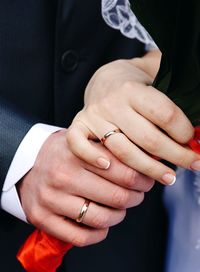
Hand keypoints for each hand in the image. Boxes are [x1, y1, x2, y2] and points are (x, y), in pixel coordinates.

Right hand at [17, 130, 153, 246]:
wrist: (25, 164)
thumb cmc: (62, 154)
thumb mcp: (82, 141)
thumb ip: (110, 149)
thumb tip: (148, 160)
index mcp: (76, 154)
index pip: (123, 171)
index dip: (143, 179)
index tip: (147, 181)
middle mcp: (62, 176)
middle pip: (116, 197)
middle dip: (136, 198)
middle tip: (138, 195)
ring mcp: (51, 200)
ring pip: (101, 219)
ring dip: (119, 216)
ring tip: (120, 209)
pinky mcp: (43, 219)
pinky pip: (80, 237)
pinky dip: (99, 234)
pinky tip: (103, 225)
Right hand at [67, 54, 199, 184]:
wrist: (104, 81)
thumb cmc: (135, 86)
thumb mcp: (157, 83)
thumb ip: (176, 101)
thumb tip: (198, 131)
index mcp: (133, 89)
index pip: (164, 114)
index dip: (183, 132)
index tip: (193, 140)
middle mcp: (112, 103)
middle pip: (148, 138)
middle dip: (176, 155)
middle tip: (193, 164)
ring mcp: (94, 116)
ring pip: (122, 151)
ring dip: (149, 169)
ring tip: (169, 178)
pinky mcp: (79, 126)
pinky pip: (79, 145)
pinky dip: (91, 157)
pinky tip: (109, 168)